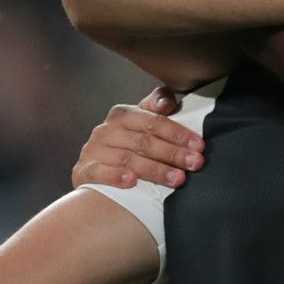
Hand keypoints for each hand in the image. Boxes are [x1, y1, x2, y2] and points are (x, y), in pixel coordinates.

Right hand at [73, 87, 201, 189]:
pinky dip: (116, 176)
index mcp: (124, 115)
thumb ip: (158, 108)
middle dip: (173, 153)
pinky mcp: (84, 170)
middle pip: (144, 142)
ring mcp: (94, 149)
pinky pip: (99, 172)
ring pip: (128, 159)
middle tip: (195, 164)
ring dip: (155, 170)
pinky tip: (132, 181)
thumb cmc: (130, 142)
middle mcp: (107, 130)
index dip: (178, 133)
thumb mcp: (144, 121)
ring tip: (178, 179)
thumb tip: (168, 103)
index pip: (154, 122)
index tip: (199, 145)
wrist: (97, 166)